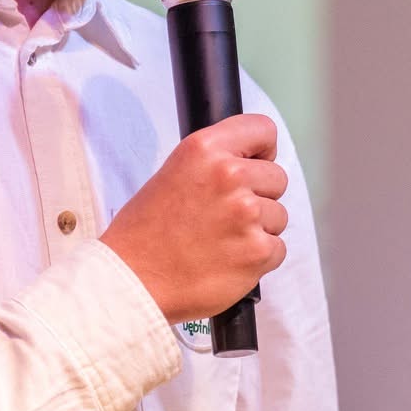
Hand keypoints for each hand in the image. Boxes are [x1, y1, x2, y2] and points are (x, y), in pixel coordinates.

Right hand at [101, 113, 287, 324]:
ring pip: (278, 216)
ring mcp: (247, 214)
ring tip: (221, 241)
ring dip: (258, 230)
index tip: (253, 166)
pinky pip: (277, 249)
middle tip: (226, 215)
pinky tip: (227, 260)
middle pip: (277, 178)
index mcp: (205, 149)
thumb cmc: (144, 232)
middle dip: (259, 196)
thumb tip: (250, 164)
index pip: (263, 130)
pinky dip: (258, 259)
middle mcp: (229, 175)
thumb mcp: (173, 173)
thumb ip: (213, 163)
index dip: (261, 152)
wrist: (132, 280)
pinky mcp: (257, 251)